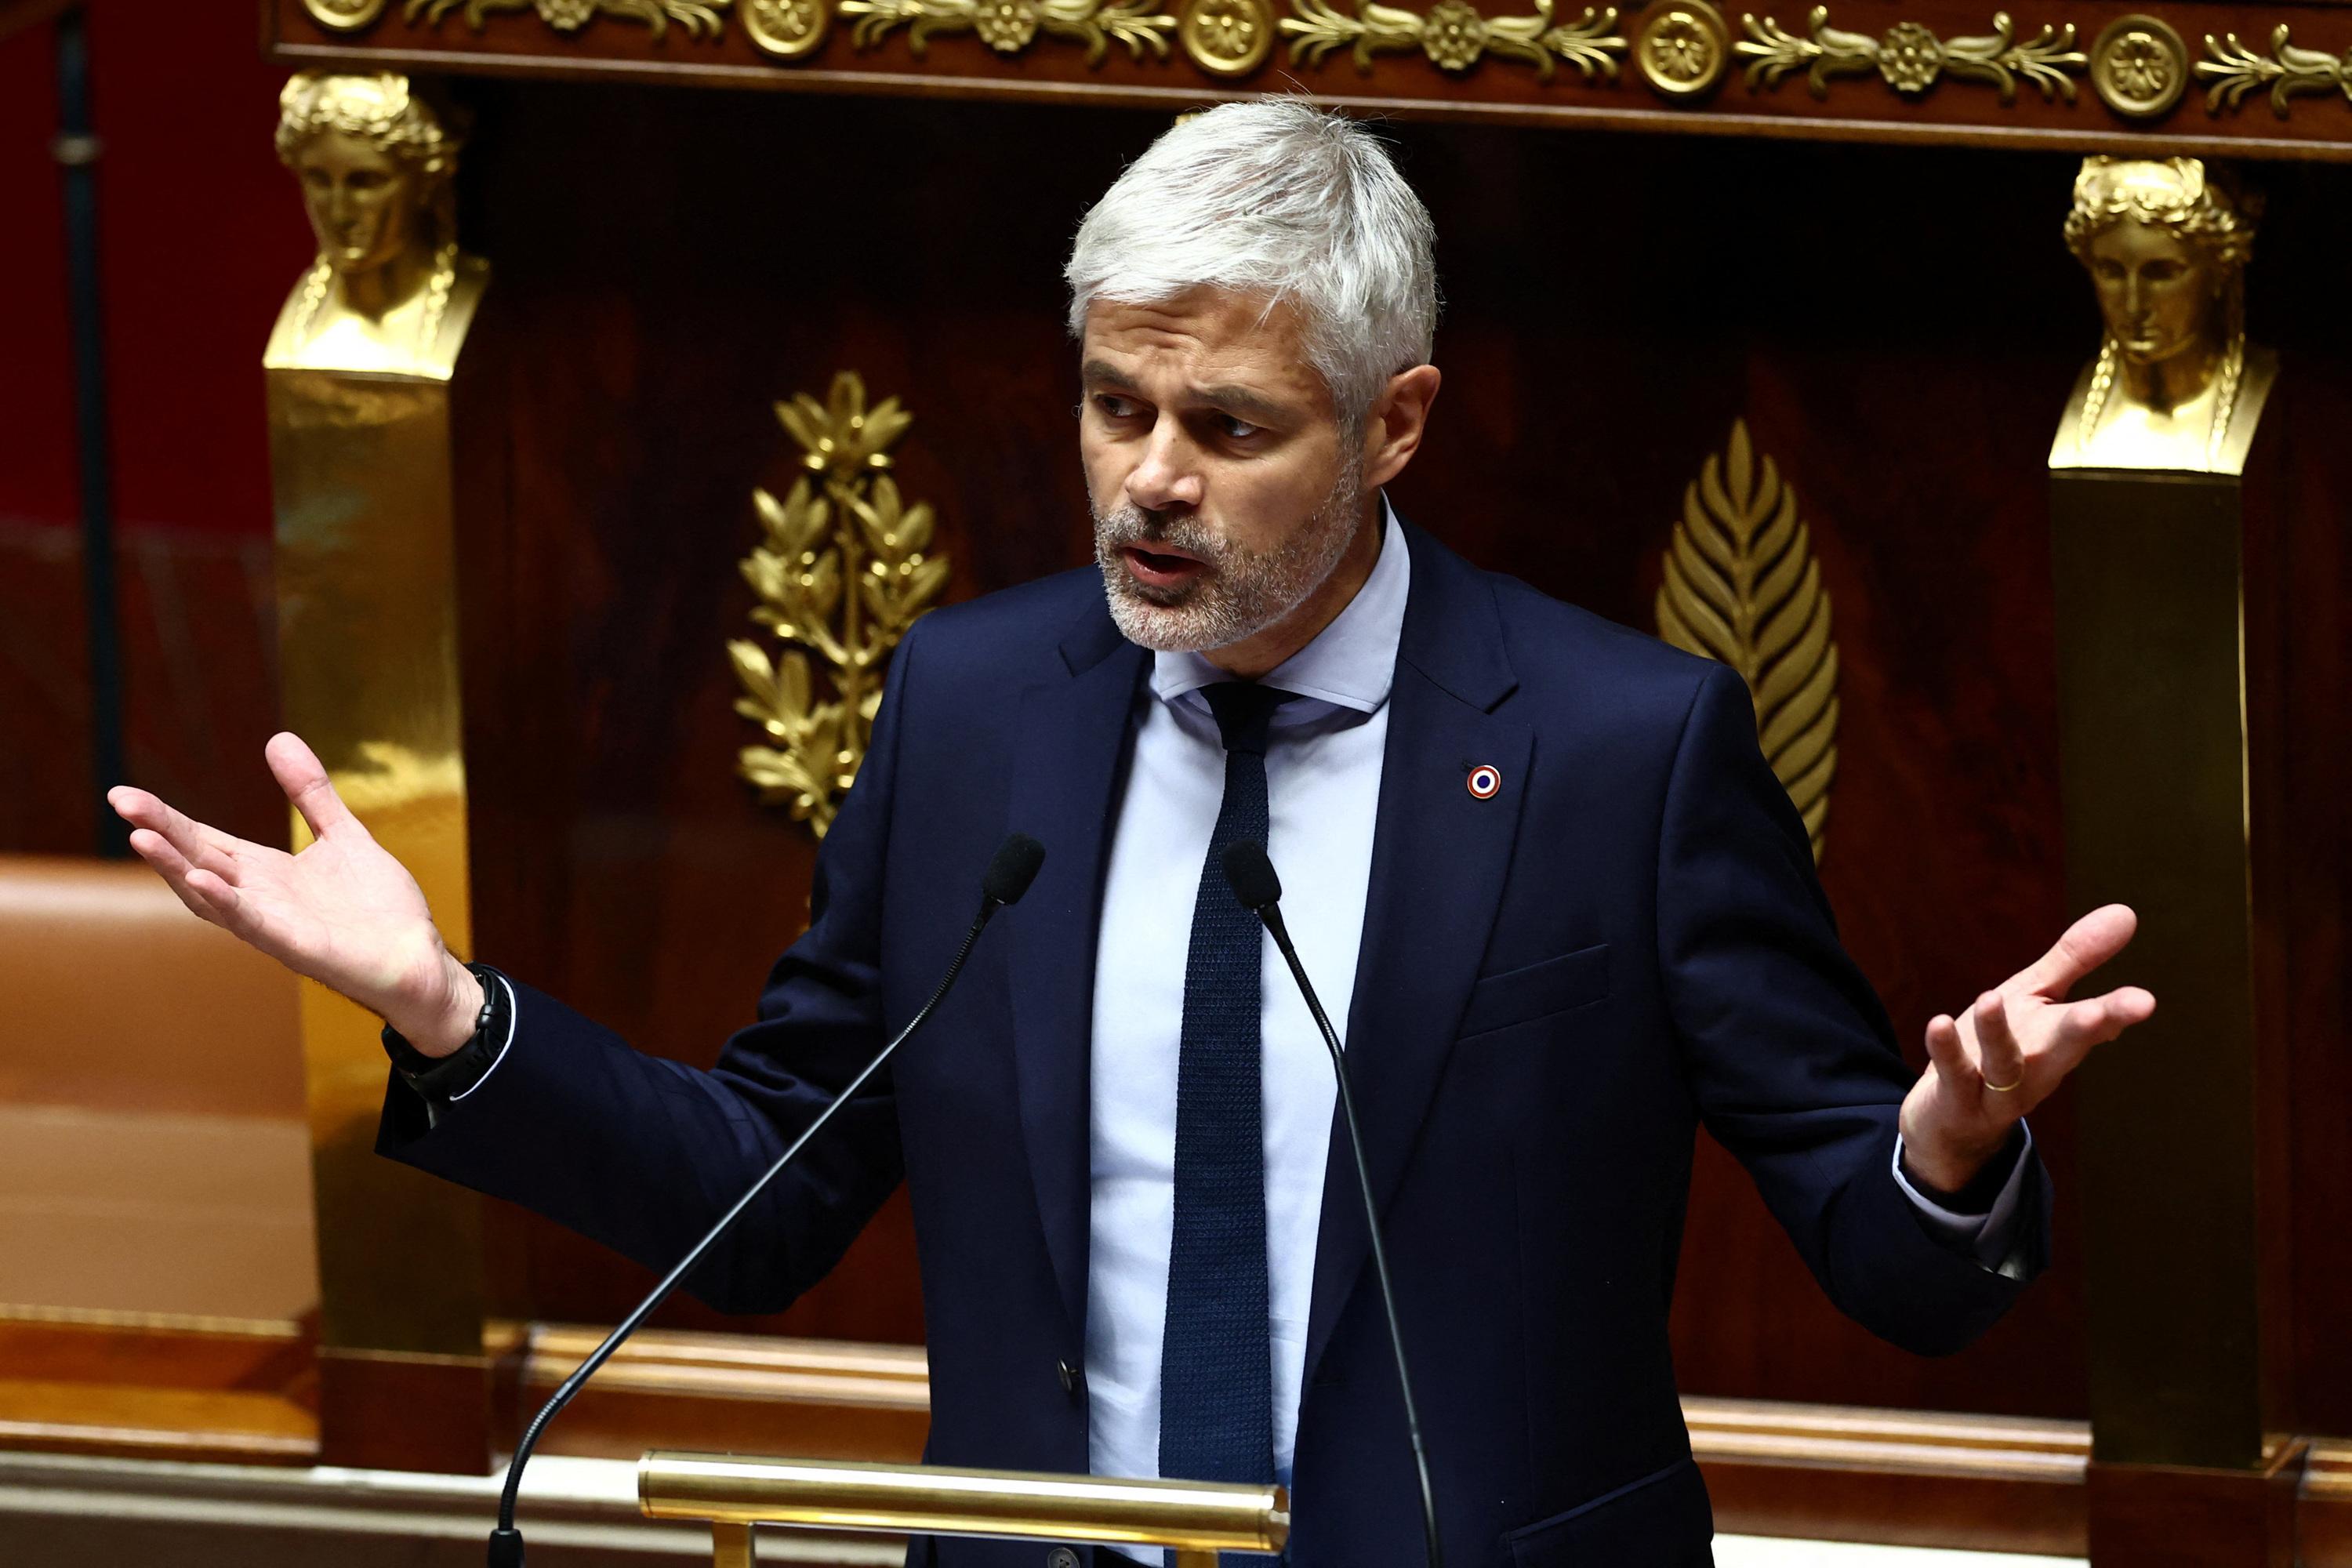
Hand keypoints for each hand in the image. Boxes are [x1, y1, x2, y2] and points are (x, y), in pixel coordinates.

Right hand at [107, 731, 483, 1056]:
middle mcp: (259, 899)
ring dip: (176, 868)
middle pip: (197, 860)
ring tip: (142, 838)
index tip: (125, 795)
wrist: (420, 959)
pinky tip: (202, 880)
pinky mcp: (299, 948)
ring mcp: (274, 926)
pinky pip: (254, 924)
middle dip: (159, 833)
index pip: (204, 841)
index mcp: (265, 873)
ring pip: (211, 896)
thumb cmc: (379, 908)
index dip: (166, 820)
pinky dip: (227, 903)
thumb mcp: (343, 835)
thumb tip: (277, 738)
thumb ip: (311, 793)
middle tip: (121, 801)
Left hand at [1898, 904, 2155, 1192]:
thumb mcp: (2035, 997)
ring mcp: (1998, 1089)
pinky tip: (1938, 1023)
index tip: (2146, 1001)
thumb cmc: (2000, 1046)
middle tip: (2101, 1013)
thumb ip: (2075, 959)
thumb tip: (2126, 911)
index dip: (2119, 1012)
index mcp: (2059, 1039)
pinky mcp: (1957, 1100)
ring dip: (1997, 1034)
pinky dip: (1945, 1051)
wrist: (1952, 1119)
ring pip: (2003, 1064)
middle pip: (2064, 1049)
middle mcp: (2036, 1067)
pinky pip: (1952, 1075)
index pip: (2095, 1023)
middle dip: (2083, 1031)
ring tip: (1989, 998)